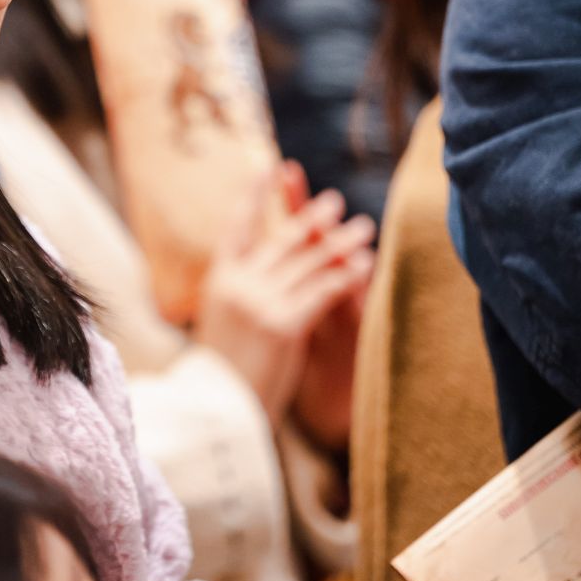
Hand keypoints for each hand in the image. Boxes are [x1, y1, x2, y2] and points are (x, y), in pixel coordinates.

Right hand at [195, 162, 375, 425]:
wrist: (215, 411)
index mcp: (218, 282)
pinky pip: (323, 291)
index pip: (237, 227)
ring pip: (309, 261)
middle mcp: (238, 284)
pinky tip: (365, 265)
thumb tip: (260, 272)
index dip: (253, 196)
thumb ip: (240, 294)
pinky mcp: (284, 324)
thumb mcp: (220, 323)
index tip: (267, 169)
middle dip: (312, 218)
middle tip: (335, 201)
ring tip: (365, 228)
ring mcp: (260, 302)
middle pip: (282, 240)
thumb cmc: (220, 375)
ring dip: (341, 242)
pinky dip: (346, 275)